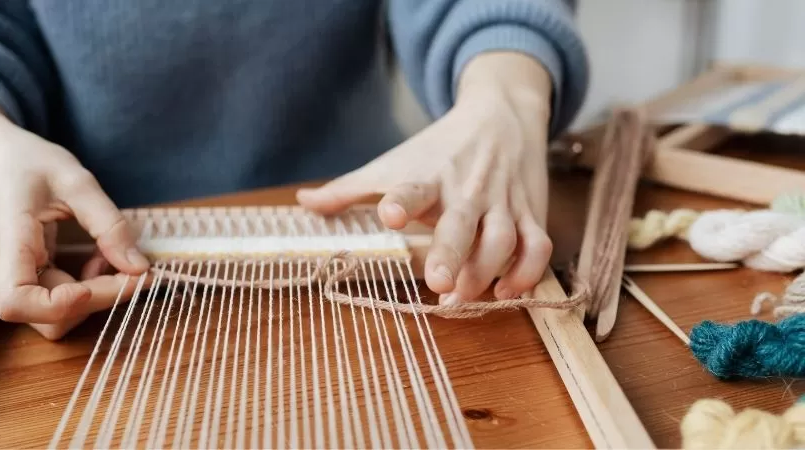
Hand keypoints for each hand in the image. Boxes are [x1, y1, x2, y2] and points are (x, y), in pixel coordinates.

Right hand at [0, 92, 150, 338]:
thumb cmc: (24, 162)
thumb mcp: (75, 180)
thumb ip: (108, 225)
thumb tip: (139, 268)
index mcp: (7, 241)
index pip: (17, 302)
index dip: (61, 305)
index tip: (98, 280)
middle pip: (45, 316)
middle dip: (95, 300)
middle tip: (133, 270)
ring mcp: (5, 278)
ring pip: (51, 316)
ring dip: (90, 298)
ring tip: (109, 259)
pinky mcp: (18, 278)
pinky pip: (51, 300)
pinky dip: (82, 289)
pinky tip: (97, 259)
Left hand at [297, 52, 554, 303]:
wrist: (503, 113)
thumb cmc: (438, 148)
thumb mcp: (393, 162)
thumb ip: (349, 190)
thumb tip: (302, 203)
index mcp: (428, 176)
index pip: (413, 187)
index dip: (402, 200)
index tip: (390, 214)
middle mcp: (467, 189)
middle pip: (463, 222)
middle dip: (452, 252)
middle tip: (438, 283)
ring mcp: (503, 202)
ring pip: (505, 238)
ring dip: (487, 271)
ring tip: (463, 297)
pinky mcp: (530, 212)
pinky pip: (537, 245)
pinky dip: (528, 271)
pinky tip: (507, 291)